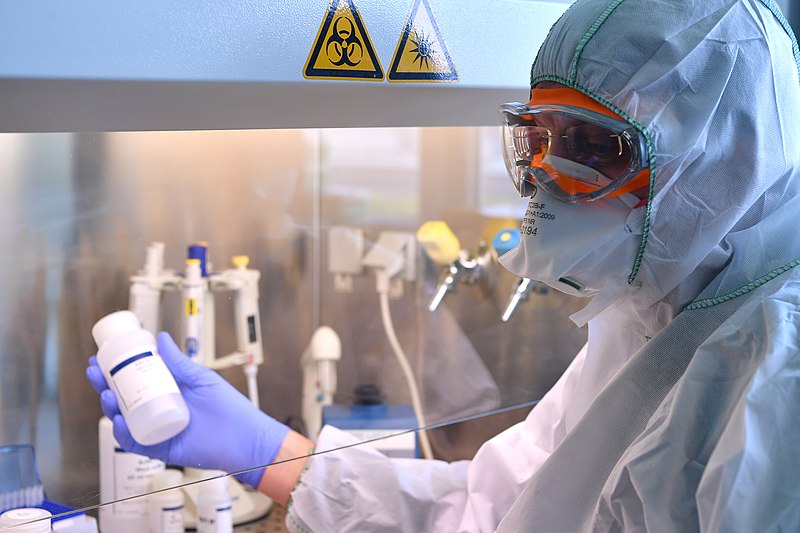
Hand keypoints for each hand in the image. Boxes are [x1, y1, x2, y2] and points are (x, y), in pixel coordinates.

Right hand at [86, 331, 288, 487]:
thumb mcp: (201, 378)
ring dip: (109, 406)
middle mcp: (158, 410)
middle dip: (104, 385)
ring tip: (106, 393)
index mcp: (168, 391)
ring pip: (124, 419)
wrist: (245, 437)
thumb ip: (180, 362)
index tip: (103, 357)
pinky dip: (123, 432)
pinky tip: (118, 419)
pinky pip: (135, 442)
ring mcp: (157, 429)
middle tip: (95, 372)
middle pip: (123, 398)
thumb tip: (161, 338)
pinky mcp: (160, 448)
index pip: (134, 380)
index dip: (116, 369)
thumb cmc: (229, 409)